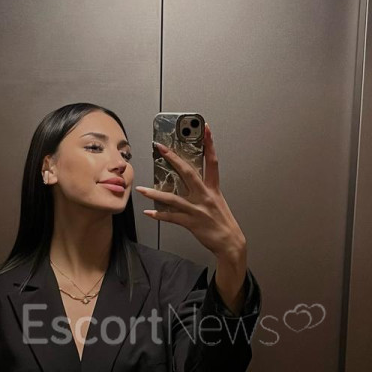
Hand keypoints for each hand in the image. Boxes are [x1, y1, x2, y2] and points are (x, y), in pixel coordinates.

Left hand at [135, 122, 246, 261]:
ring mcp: (197, 209)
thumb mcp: (217, 201)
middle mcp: (205, 196)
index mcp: (213, 188)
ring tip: (141, 189)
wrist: (230, 242)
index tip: (205, 129)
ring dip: (155, 193)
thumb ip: (205, 189)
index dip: (209, 144)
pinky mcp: (191, 222)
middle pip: (188, 172)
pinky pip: (171, 217)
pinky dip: (159, 215)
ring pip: (173, 198)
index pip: (212, 161)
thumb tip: (191, 180)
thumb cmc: (223, 221)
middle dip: (173, 159)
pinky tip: (149, 212)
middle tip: (160, 148)